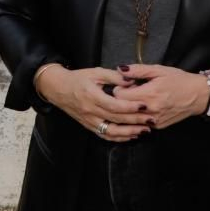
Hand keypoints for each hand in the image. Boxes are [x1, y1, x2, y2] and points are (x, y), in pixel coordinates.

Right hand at [35, 64, 152, 142]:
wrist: (58, 89)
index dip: (130, 107)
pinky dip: (119, 138)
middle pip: (116, 119)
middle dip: (135, 121)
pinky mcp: (89, 126)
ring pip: (111, 132)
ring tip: (144, 131)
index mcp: (92, 96)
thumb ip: (114, 77)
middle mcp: (90, 111)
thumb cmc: (77, 78)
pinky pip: (105, 135)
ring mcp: (89, 121)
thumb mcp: (96, 72)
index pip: (114, 105)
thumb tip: (132, 81)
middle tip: (151, 119)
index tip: (145, 105)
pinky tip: (131, 136)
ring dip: (129, 133)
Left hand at [112, 65, 209, 128]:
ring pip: (130, 118)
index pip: (119, 96)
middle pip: (122, 108)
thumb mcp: (159, 70)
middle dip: (122, 99)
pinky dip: (138, 115)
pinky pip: (140, 123)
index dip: (119, 89)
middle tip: (130, 91)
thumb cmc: (179, 80)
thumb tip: (120, 69)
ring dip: (129, 109)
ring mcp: (154, 121)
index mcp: (150, 94)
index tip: (125, 85)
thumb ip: (138, 70)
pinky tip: (146, 107)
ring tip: (138, 99)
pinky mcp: (157, 127)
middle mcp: (151, 110)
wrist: (198, 96)